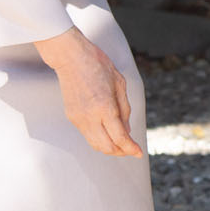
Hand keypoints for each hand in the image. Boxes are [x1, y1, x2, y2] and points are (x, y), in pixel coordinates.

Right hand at [35, 27, 142, 157]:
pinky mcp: (71, 117)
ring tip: (121, 145)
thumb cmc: (97, 65)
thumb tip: (127, 130)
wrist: (70, 58)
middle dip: (121, 152)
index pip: (119, 137)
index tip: (139, 153)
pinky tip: (108, 133)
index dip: (131, 148)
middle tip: (131, 150)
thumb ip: (124, 109)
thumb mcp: (120, 84)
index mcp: (104, 107)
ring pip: (95, 144)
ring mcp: (78, 119)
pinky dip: (100, 139)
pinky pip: (88, 135)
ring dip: (110, 148)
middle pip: (106, 147)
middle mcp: (90, 117)